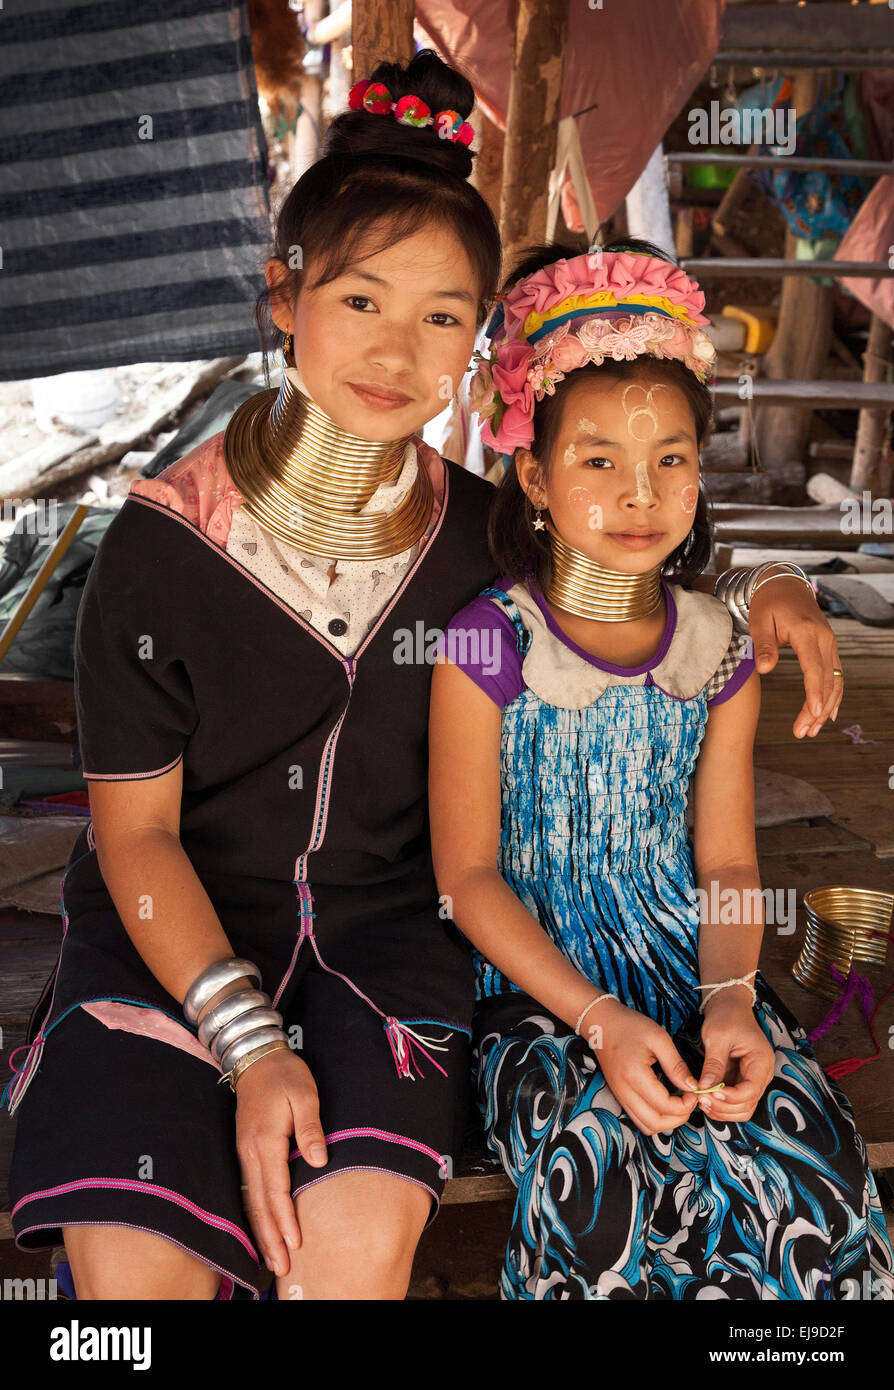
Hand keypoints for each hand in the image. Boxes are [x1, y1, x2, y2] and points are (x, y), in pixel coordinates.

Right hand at [234, 1048, 327, 1275]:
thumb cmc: (284, 1075)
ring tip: (273, 1259)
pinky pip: (249, 1190)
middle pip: (258, 1203)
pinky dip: (255, 1214)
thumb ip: (310, 1128)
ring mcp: (244, 1153)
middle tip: (282, 1267)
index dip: (285, 1218)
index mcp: (265, 1140)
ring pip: (250, 1200)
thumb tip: (318, 1159)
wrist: (255, 1057)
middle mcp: (250, 1152)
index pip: (275, 1188)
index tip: (295, 1242)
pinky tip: (263, 1229)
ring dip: (261, 1231)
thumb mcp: (305, 1094)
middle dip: (270, 1237)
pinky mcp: (246, 1152)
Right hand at [595, 1000, 699, 1135]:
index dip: (685, 1105)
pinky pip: (639, 1118)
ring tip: (678, 1102)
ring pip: (646, 1126)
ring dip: (667, 1121)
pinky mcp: (620, 1096)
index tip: (695, 1092)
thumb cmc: (630, 1026)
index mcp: (635, 1075)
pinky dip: (656, 1117)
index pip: (665, 1106)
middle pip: (655, 1124)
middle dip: (678, 1118)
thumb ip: (676, 1066)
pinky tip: (665, 1100)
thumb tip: (692, 1087)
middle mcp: (624, 1091)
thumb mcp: (659, 1038)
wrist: (602, 1023)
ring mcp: (620, 1096)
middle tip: (689, 1100)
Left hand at [696, 993, 774, 1123]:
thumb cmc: (726, 1016)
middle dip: (724, 1107)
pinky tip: (705, 1098)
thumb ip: (714, 1064)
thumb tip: (705, 1088)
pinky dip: (721, 1105)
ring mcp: (752, 1079)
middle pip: (748, 1104)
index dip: (730, 1097)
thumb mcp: (717, 1037)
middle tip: (700, 1099)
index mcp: (761, 1061)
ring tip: (701, 1100)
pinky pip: (734, 1101)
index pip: (751, 1090)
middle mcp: (761, 1074)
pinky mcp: (741, 1080)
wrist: (729, 1006)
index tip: (709, 1094)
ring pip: (742, 1108)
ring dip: (722, 1110)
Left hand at [748, 573, 841, 738]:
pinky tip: (827, 716)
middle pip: (827, 680)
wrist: (784, 585)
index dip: (815, 693)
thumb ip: (764, 646)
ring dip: (826, 708)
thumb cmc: (769, 604)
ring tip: (811, 731)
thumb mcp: (760, 621)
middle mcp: (825, 639)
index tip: (815, 714)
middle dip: (817, 710)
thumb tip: (765, 670)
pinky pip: (836, 675)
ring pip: (835, 681)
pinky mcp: (829, 648)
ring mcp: (830, 643)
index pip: (815, 668)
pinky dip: (834, 696)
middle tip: (803, 733)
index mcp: (807, 632)